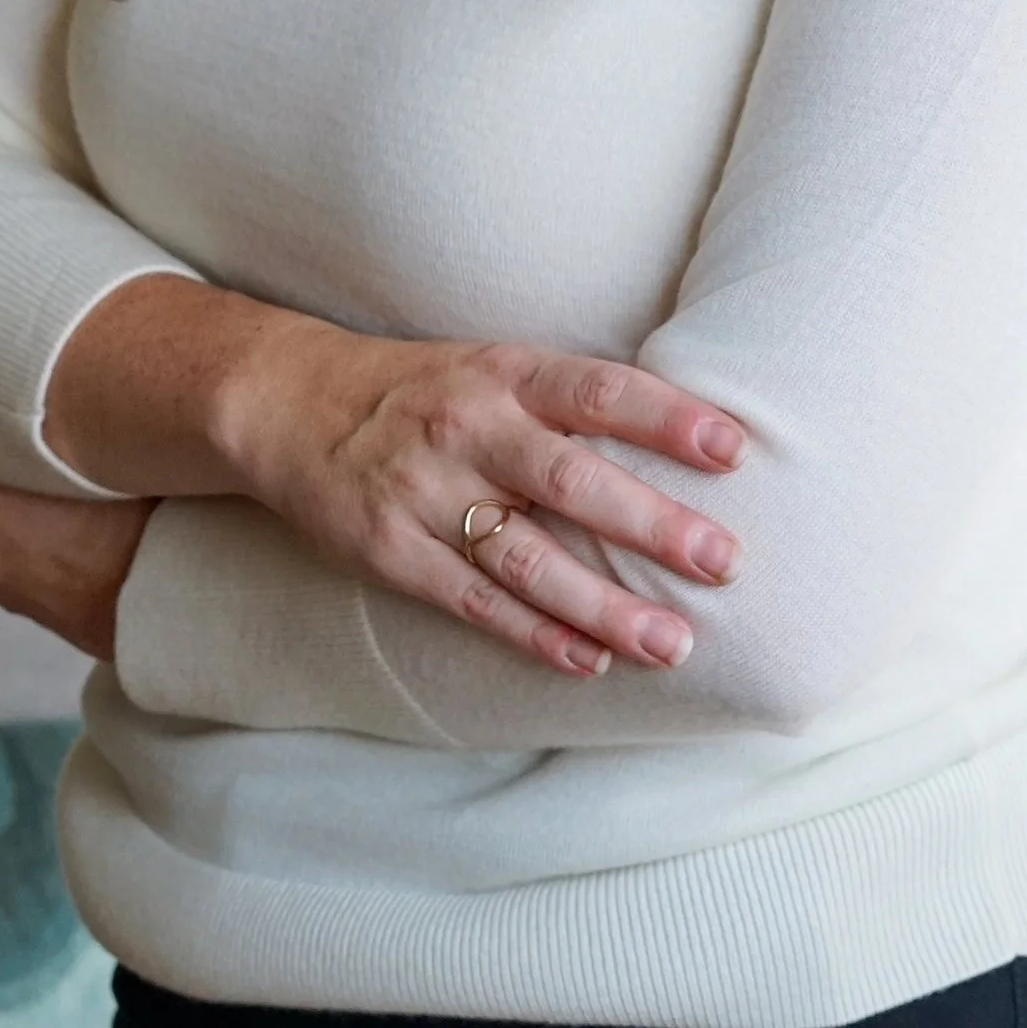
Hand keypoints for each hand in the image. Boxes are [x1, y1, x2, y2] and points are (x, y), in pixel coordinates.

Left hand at [0, 362, 149, 661]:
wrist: (169, 622)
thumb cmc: (142, 525)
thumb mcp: (99, 449)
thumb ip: (64, 415)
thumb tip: (76, 371)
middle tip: (20, 397)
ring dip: (19, 484)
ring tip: (77, 455)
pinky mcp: (26, 598)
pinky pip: (20, 539)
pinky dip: (41, 519)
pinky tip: (92, 507)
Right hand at [217, 309, 748, 682]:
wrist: (293, 404)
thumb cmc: (425, 388)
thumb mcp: (496, 367)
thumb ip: (572, 402)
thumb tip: (687, 437)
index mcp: (505, 375)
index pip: (599, 392)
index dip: (667, 418)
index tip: (733, 450)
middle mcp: (470, 430)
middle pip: (572, 482)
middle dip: (653, 525)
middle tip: (724, 562)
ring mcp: (428, 494)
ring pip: (528, 559)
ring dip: (604, 606)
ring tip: (671, 644)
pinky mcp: (394, 553)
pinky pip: (474, 602)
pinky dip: (534, 634)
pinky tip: (588, 660)